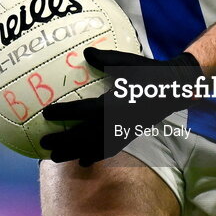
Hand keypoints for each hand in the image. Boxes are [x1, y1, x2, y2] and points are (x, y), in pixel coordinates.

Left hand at [40, 47, 202, 166]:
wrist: (172, 88)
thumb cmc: (148, 72)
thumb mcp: (128, 62)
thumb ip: (106, 59)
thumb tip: (86, 52)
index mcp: (115, 104)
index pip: (85, 111)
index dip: (66, 113)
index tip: (46, 112)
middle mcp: (117, 122)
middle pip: (85, 136)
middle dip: (64, 141)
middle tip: (43, 143)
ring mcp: (123, 131)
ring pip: (94, 147)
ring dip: (73, 153)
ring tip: (54, 158)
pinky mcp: (128, 135)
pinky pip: (109, 150)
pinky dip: (95, 157)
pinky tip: (83, 162)